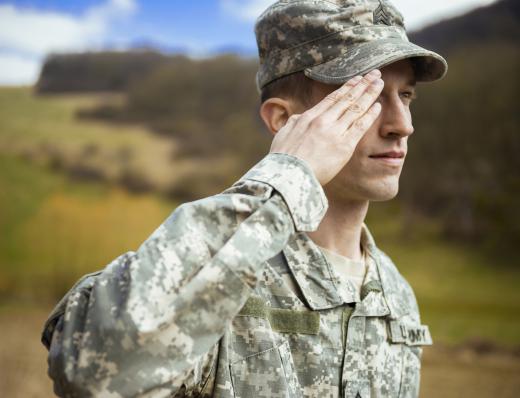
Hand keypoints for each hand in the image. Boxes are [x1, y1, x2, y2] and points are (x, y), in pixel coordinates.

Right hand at [269, 69, 383, 184]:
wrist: (289, 174)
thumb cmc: (283, 159)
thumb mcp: (283, 135)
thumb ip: (293, 124)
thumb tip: (298, 118)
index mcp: (309, 117)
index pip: (332, 98)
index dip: (347, 87)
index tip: (356, 79)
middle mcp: (323, 121)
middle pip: (347, 98)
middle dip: (362, 84)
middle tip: (374, 73)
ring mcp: (335, 132)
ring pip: (356, 108)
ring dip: (369, 94)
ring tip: (380, 83)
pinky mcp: (344, 146)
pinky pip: (360, 126)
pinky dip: (370, 114)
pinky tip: (378, 106)